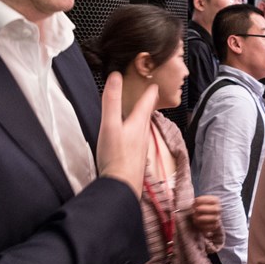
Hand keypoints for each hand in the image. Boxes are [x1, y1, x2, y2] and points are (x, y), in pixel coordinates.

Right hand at [97, 73, 157, 197]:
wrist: (121, 187)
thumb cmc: (115, 157)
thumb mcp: (110, 125)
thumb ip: (111, 101)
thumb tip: (115, 77)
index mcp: (138, 123)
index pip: (147, 102)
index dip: (150, 92)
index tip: (154, 85)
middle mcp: (142, 135)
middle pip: (147, 115)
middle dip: (148, 104)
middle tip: (150, 96)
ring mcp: (140, 148)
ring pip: (143, 128)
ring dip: (143, 118)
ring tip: (141, 113)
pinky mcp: (135, 159)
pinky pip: (138, 140)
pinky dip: (136, 132)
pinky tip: (131, 138)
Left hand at [192, 195, 220, 234]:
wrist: (205, 217)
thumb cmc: (199, 207)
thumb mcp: (199, 201)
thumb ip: (195, 199)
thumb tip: (184, 196)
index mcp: (215, 201)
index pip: (212, 200)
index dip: (203, 200)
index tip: (195, 201)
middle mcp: (218, 209)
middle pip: (214, 209)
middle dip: (203, 209)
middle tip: (195, 209)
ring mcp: (217, 218)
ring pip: (212, 219)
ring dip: (202, 218)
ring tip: (194, 217)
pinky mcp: (214, 226)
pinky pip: (210, 227)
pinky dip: (202, 226)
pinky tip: (196, 223)